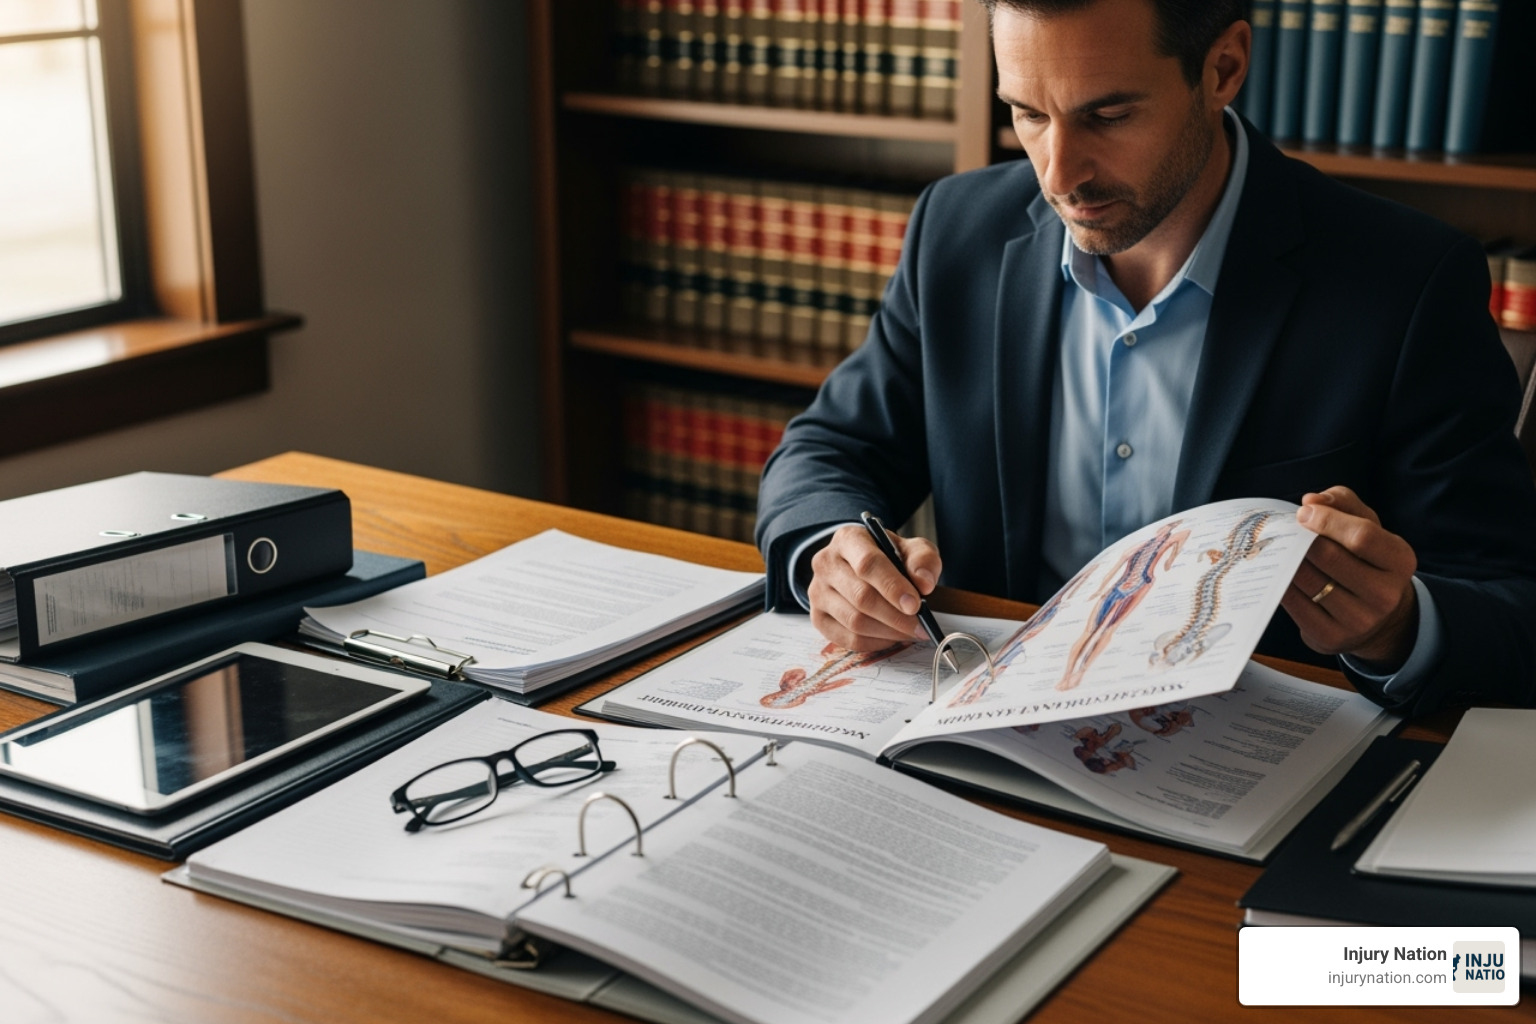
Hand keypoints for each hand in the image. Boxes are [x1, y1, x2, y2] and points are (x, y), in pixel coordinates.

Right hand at [808, 524, 942, 650]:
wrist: (864, 568)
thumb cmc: (889, 558)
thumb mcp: (911, 549)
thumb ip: (922, 560)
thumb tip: (924, 583)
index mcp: (848, 539)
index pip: (867, 564)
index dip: (892, 587)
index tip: (915, 605)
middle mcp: (826, 563)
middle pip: (861, 596)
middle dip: (895, 616)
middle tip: (920, 625)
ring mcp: (817, 592)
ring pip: (854, 621)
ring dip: (888, 631)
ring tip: (910, 631)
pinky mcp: (817, 617)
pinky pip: (847, 639)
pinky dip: (875, 643)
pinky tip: (891, 636)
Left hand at [1281, 486, 1418, 668]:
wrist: (1376, 617)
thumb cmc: (1365, 559)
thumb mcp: (1366, 525)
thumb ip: (1342, 503)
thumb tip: (1311, 501)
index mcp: (1400, 561)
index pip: (1362, 536)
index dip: (1327, 520)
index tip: (1303, 513)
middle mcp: (1385, 594)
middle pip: (1328, 556)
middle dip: (1301, 539)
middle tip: (1284, 531)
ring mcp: (1359, 620)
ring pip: (1307, 579)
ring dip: (1287, 560)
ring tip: (1280, 549)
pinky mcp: (1331, 637)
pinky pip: (1293, 603)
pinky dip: (1280, 583)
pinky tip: (1279, 573)